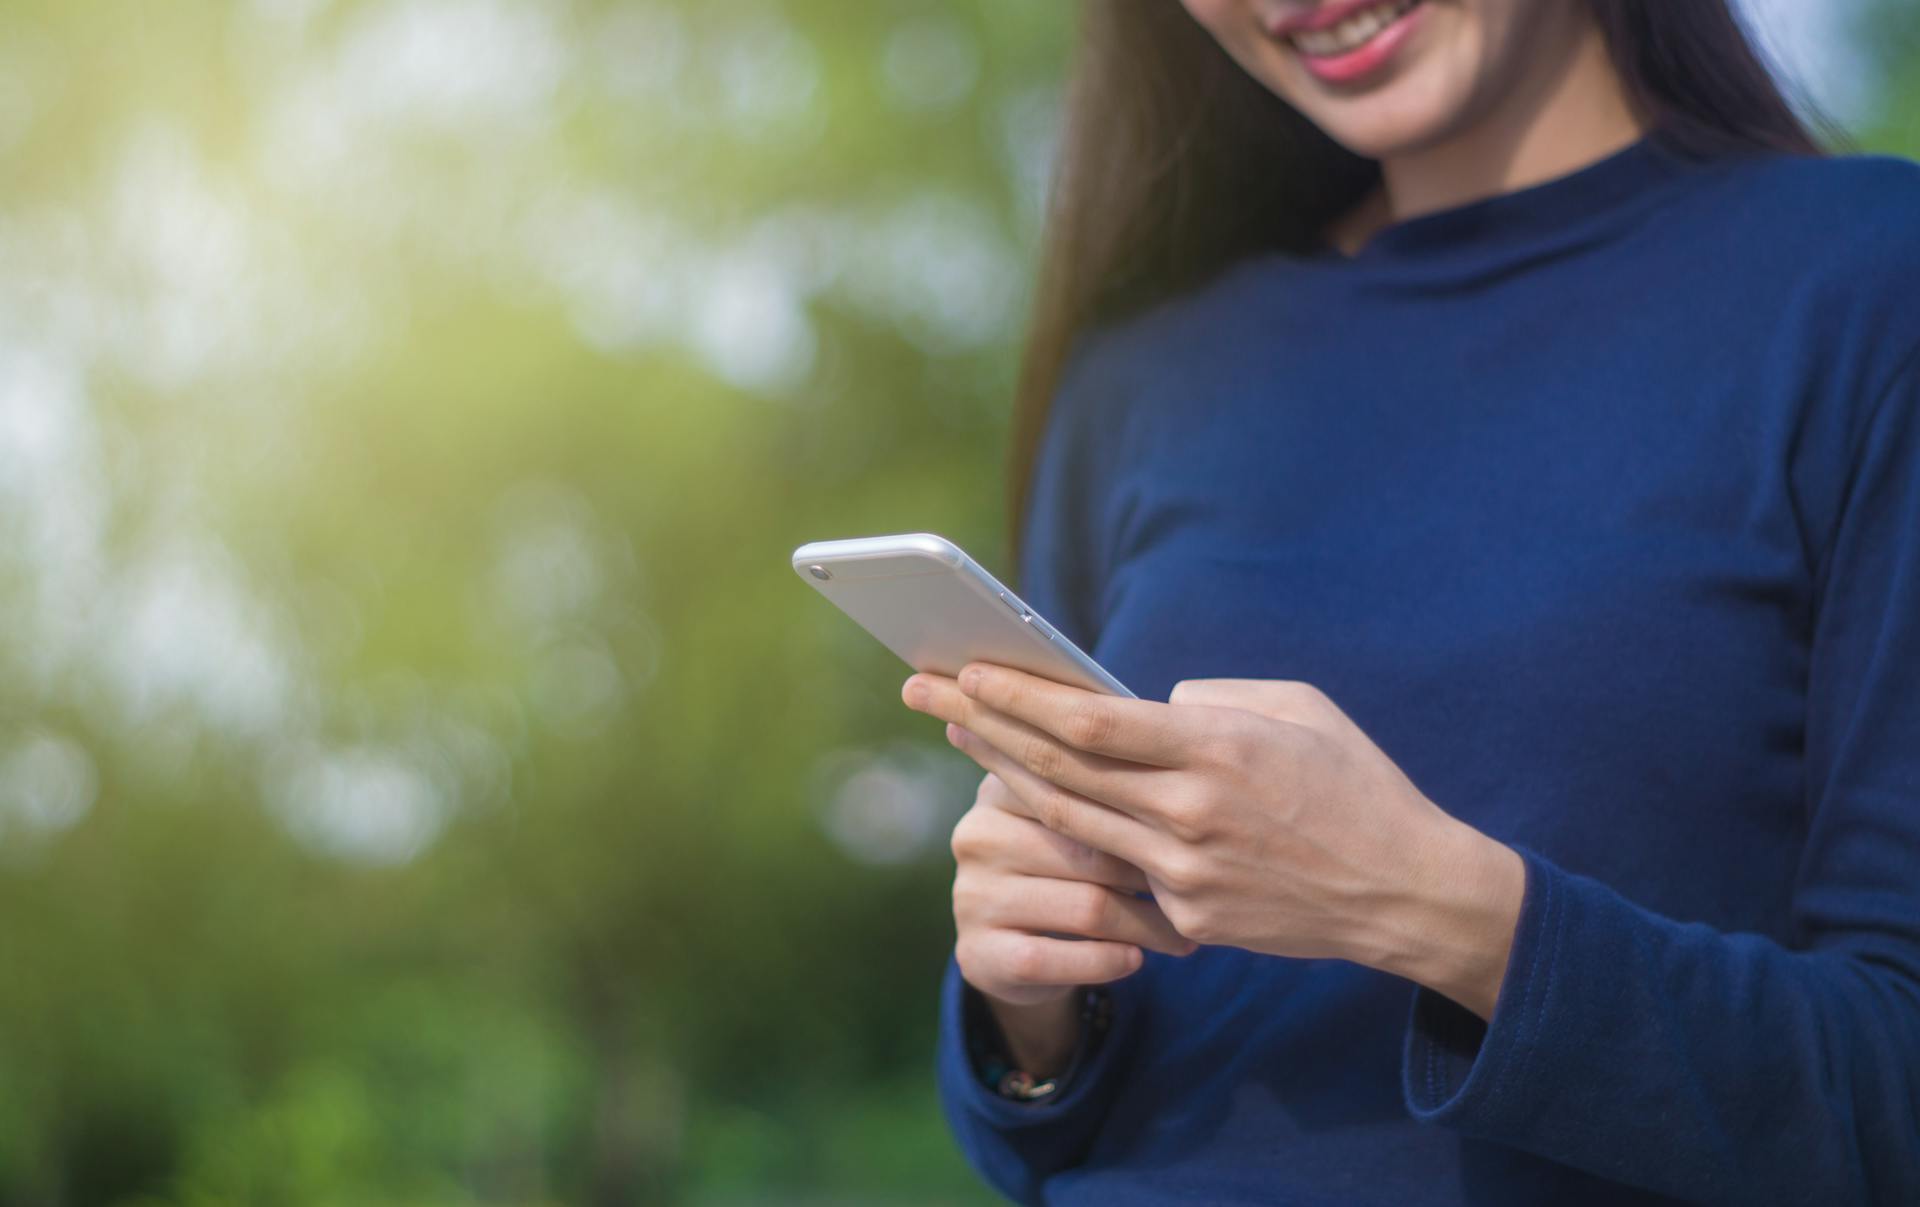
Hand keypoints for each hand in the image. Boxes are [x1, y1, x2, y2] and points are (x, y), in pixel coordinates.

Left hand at [904, 666, 1525, 1019]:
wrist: (1404, 893)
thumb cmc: (1355, 783)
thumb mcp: (1297, 707)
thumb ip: (1212, 700)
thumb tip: (1145, 705)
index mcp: (1217, 750)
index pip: (1089, 720)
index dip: (1019, 694)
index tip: (969, 667)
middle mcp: (1189, 814)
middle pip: (1058, 768)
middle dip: (982, 723)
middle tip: (926, 690)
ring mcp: (1182, 874)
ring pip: (1067, 819)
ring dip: (1004, 774)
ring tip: (960, 734)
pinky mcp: (1186, 918)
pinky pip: (1111, 869)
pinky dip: (1063, 833)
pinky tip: (1027, 803)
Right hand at [947, 771, 1196, 1075]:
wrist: (1016, 949)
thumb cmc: (1070, 867)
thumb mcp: (1081, 821)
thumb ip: (1113, 788)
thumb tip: (1191, 769)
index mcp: (1003, 785)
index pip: (1083, 789)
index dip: (1145, 817)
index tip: (1197, 832)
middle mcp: (977, 834)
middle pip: (1091, 852)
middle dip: (1154, 876)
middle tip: (1201, 891)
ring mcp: (971, 895)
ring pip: (1084, 908)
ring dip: (1145, 927)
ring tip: (1184, 935)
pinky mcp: (976, 951)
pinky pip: (1053, 958)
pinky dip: (1104, 962)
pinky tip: (1135, 960)